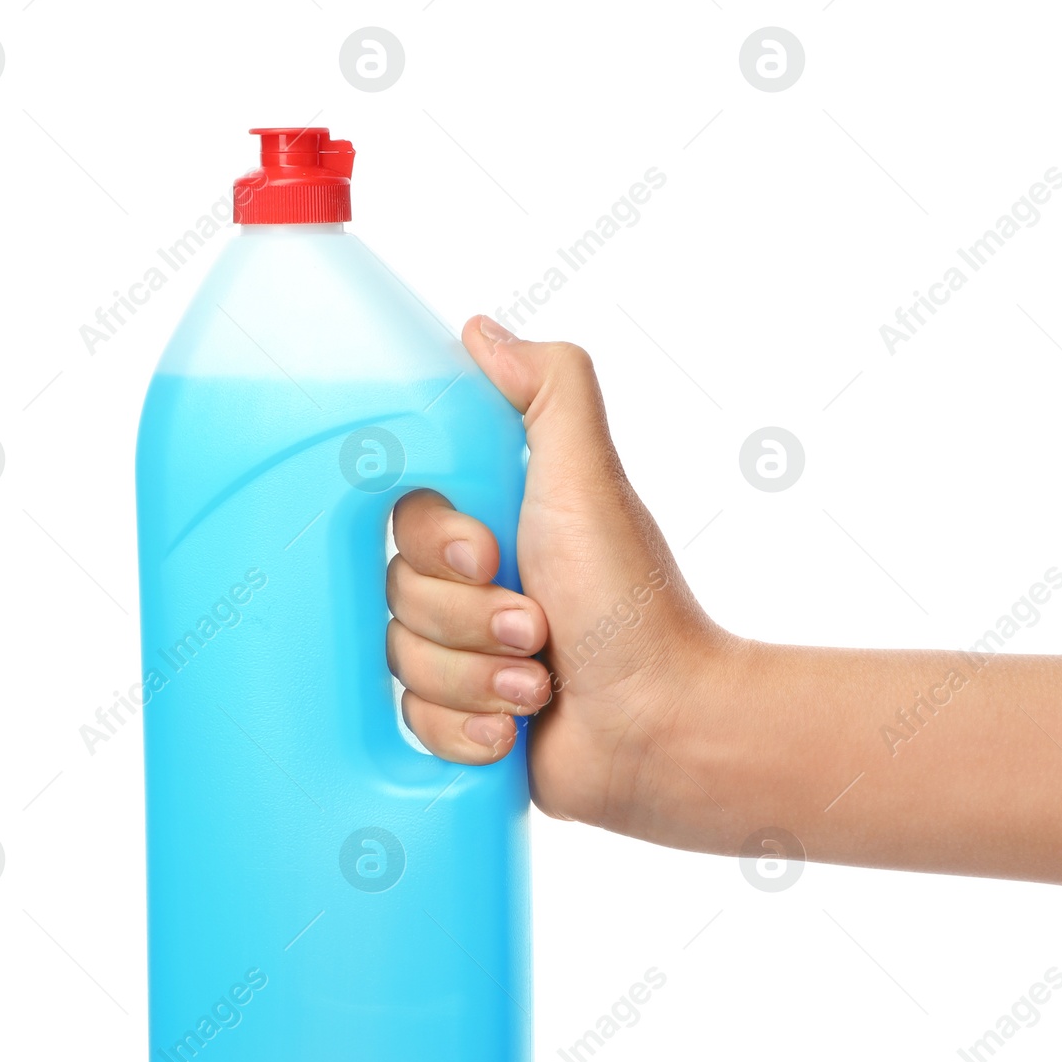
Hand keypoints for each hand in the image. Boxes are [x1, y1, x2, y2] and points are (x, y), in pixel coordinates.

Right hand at [386, 316, 722, 832]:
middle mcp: (474, 584)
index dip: (435, 543)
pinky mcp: (466, 720)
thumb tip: (481, 330)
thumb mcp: (591, 478)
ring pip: (402, 662)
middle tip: (539, 630)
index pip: (403, 518)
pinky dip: (466, 731)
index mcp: (494, 520)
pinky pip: (413, 723)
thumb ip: (550, 390)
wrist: (663, 725)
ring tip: (538, 686)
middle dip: (470, 620)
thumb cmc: (632, 603)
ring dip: (476, 679)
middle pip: (398, 593)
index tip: (487, 555)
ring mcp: (468, 655)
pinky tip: (512, 731)